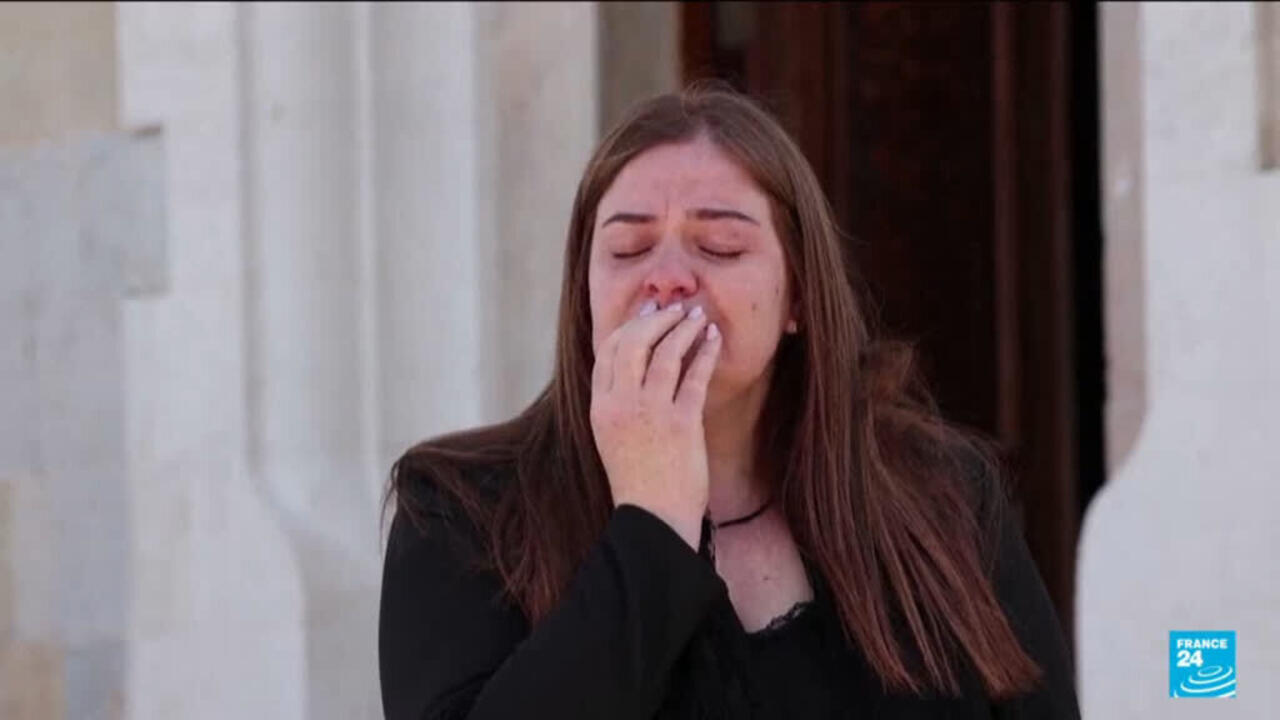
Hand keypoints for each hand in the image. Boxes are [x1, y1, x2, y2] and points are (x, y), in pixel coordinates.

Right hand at [590, 300, 722, 548]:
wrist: (653, 519)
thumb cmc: (638, 481)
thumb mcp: (613, 438)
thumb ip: (618, 404)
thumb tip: (636, 369)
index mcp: (600, 408)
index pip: (607, 351)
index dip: (628, 325)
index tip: (647, 313)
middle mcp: (621, 406)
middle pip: (633, 342)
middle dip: (656, 318)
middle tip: (675, 308)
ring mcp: (651, 414)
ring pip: (665, 353)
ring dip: (683, 328)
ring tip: (697, 317)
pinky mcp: (682, 424)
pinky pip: (694, 376)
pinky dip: (705, 352)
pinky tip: (713, 339)